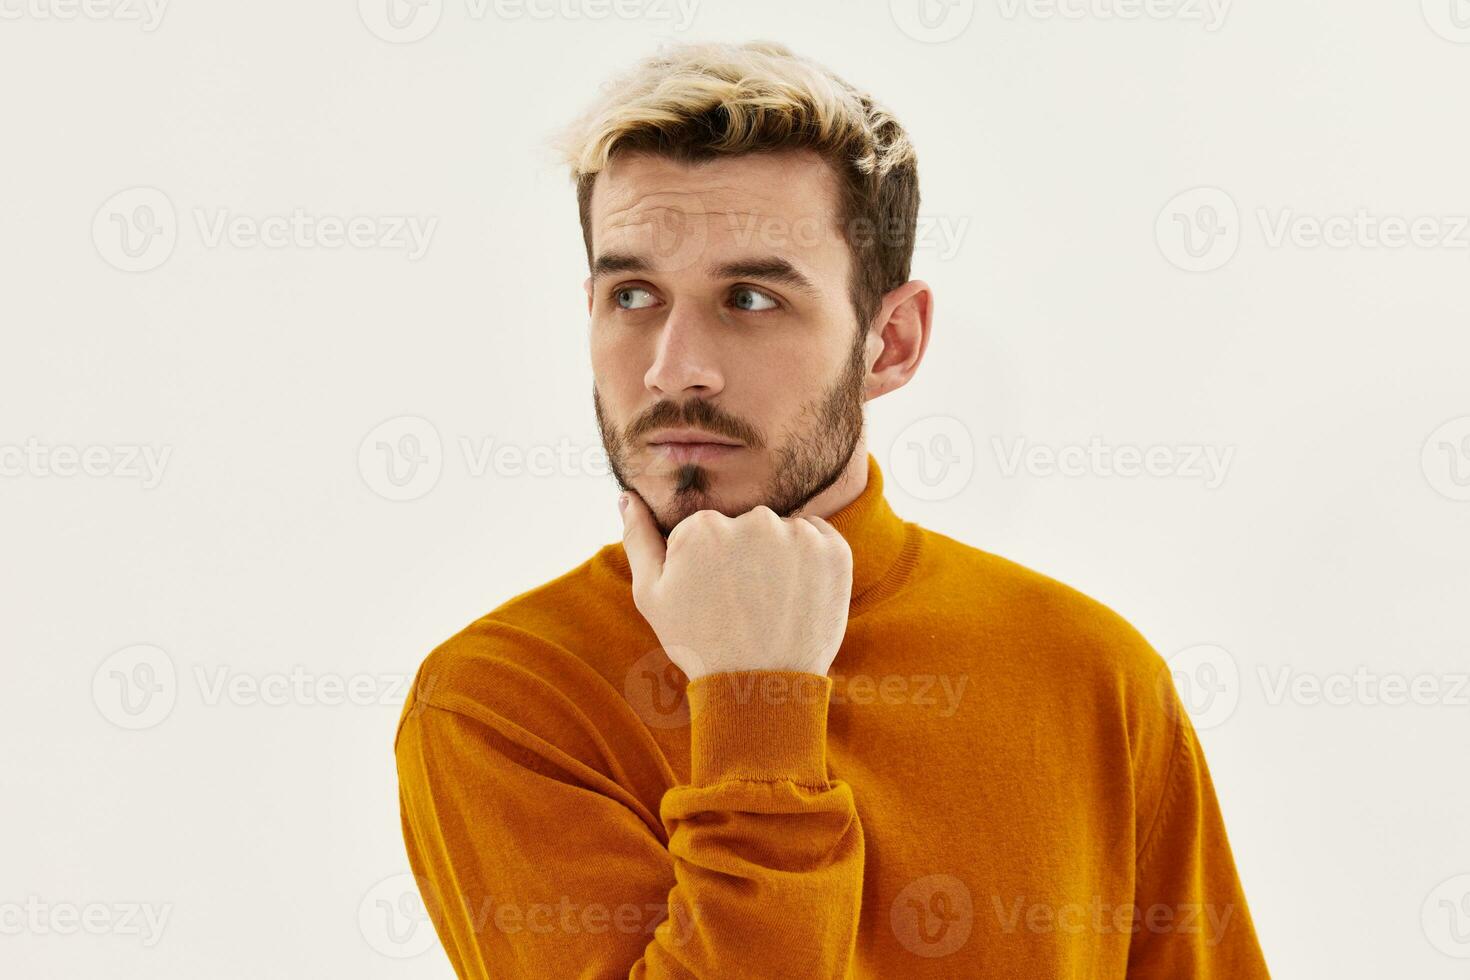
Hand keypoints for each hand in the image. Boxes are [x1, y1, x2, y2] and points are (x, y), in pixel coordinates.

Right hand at [619, 490, 853, 681]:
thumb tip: (628, 497)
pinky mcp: (835, 552)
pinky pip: (818, 538)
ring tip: (770, 603)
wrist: (760, 688)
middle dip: (743, 554)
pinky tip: (796, 594)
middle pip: (745, 525)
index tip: (711, 594)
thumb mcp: (651, 595)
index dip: (706, 562)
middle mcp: (754, 520)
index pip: (706, 528)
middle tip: (741, 603)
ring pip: (782, 531)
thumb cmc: (698, 643)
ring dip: (778, 556)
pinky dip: (810, 560)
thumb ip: (638, 538)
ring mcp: (799, 536)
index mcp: (704, 526)